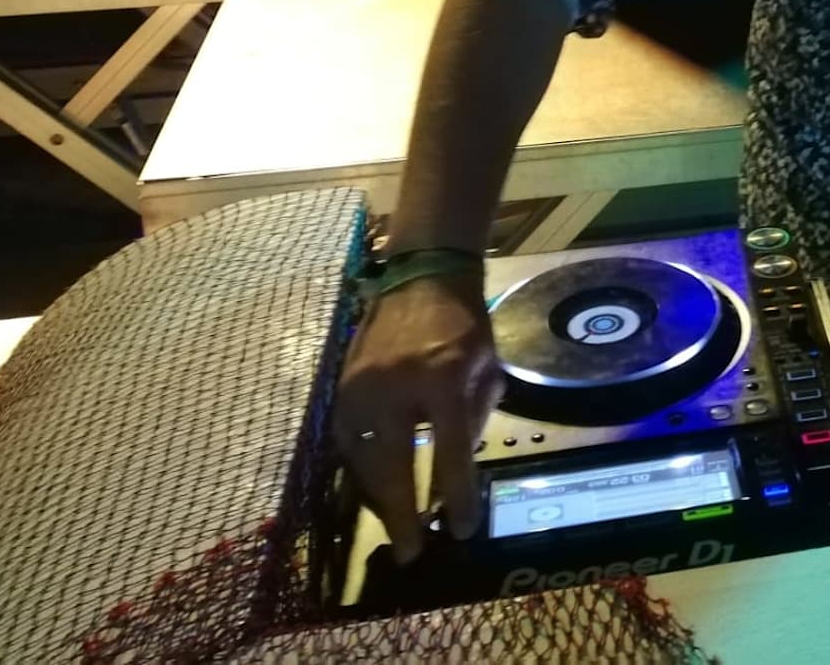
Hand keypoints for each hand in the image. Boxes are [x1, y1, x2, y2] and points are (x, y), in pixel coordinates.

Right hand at [330, 271, 502, 562]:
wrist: (420, 278)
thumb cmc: (464, 326)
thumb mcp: (487, 370)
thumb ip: (474, 421)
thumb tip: (455, 475)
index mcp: (444, 379)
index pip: (448, 453)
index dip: (454, 497)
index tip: (459, 529)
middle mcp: (396, 386)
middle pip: (394, 467)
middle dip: (401, 515)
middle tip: (411, 552)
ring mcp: (362, 387)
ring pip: (363, 460)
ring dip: (378, 500)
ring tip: (395, 526)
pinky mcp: (341, 387)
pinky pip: (347, 442)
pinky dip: (360, 472)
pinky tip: (374, 491)